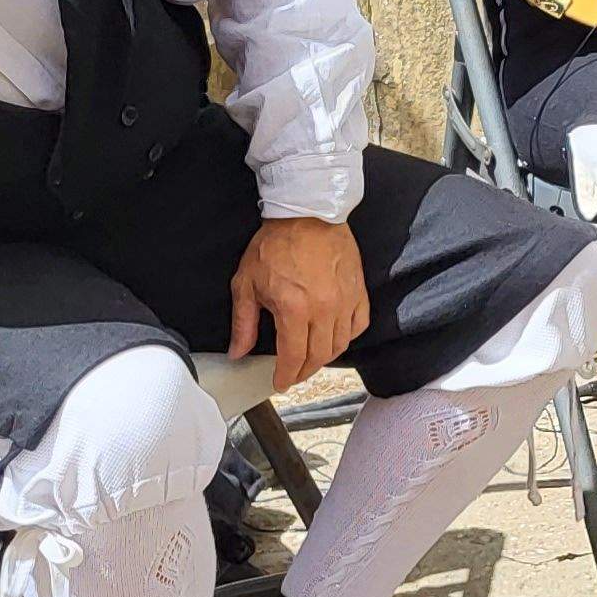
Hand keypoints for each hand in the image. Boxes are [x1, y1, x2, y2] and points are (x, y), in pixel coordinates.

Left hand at [230, 215, 371, 385]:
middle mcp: (324, 309)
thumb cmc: (275, 244)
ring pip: (340, 345)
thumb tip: (238, 351)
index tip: (280, 382)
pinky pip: (358, 325)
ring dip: (325, 358)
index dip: (286, 376)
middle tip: (293, 374)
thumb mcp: (246, 283)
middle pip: (319, 356)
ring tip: (312, 359)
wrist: (306, 213)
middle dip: (304, 372)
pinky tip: (335, 337)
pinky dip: (347, 337)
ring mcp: (345, 300)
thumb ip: (243, 323)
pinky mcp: (358, 290)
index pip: (293, 357)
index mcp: (294, 309)